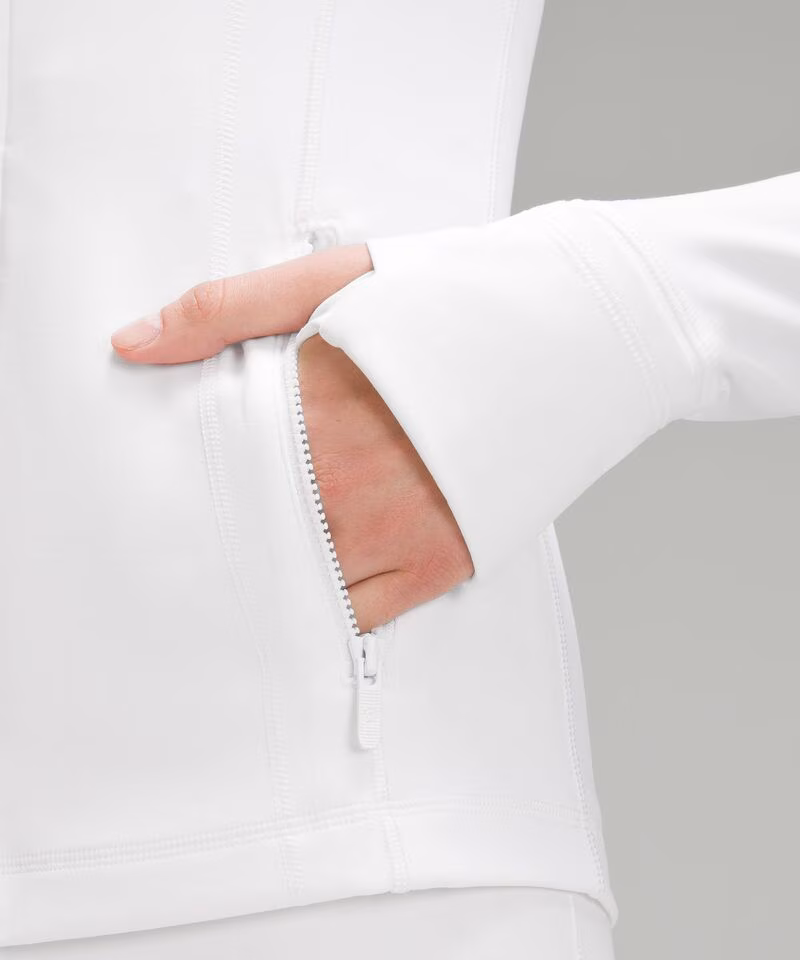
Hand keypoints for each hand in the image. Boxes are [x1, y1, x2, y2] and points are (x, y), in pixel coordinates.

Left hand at [110, 244, 473, 630]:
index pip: (216, 470)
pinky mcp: (440, 561)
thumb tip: (129, 344)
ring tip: (235, 580)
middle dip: (218, 538)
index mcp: (310, 411)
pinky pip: (360, 614)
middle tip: (176, 553)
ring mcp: (397, 529)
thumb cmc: (453, 299)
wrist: (574, 331)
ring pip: (299, 582)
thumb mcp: (335, 279)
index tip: (158, 496)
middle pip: (251, 534)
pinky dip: (327, 610)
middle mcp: (348, 482)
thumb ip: (228, 309)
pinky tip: (306, 595)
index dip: (185, 486)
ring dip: (270, 577)